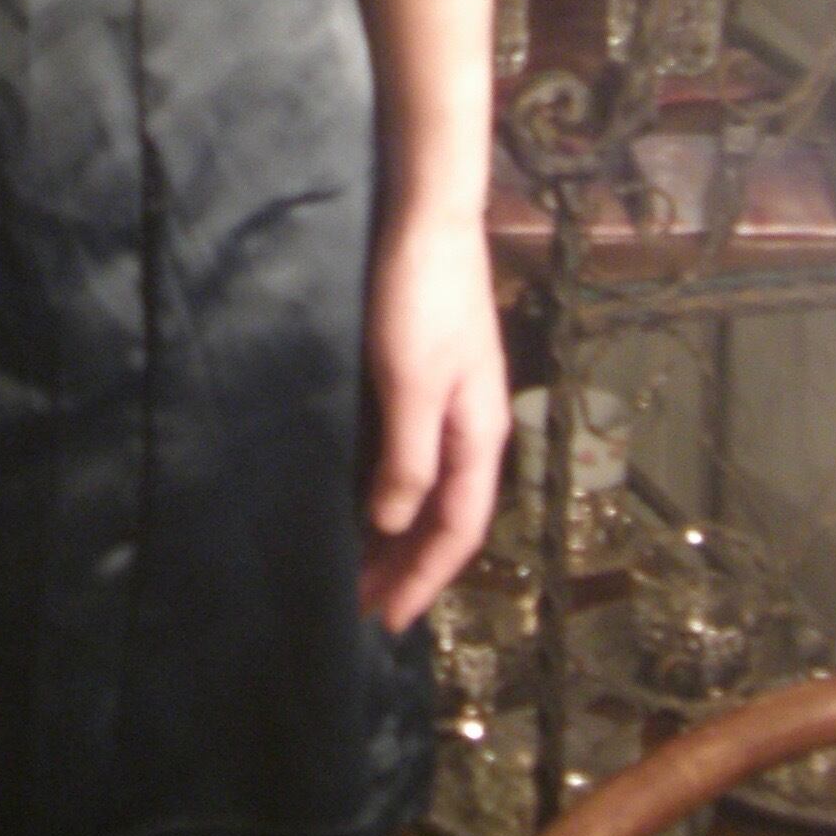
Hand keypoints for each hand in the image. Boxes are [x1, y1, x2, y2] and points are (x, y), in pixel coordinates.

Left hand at [358, 200, 508, 633]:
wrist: (427, 215)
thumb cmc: (421, 298)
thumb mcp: (413, 384)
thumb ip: (410, 457)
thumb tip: (396, 523)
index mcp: (478, 435)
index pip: (458, 529)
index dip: (423, 578)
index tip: (385, 620)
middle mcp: (470, 425)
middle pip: (445, 515)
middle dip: (409, 565)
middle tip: (362, 605)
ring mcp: (449, 399)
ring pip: (428, 487)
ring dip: (396, 530)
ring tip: (356, 564)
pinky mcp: (422, 374)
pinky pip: (411, 454)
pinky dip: (388, 488)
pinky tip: (360, 494)